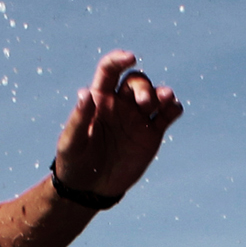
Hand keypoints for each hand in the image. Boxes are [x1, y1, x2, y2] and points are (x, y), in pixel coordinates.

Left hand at [51, 50, 182, 204]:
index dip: (119, 60)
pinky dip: (173, 108)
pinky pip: (167, 115)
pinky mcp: (152, 133)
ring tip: (166, 100)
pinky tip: (174, 109)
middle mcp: (121, 103)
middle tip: (144, 103)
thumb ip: (79, 118)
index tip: (130, 58)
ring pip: (155, 95)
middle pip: (137, 82)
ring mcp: (138, 118)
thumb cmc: (74, 161)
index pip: (110, 70)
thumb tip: (86, 92)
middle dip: (144, 87)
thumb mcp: (71, 141)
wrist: (91, 188)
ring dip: (163, 93)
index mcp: (100, 98)